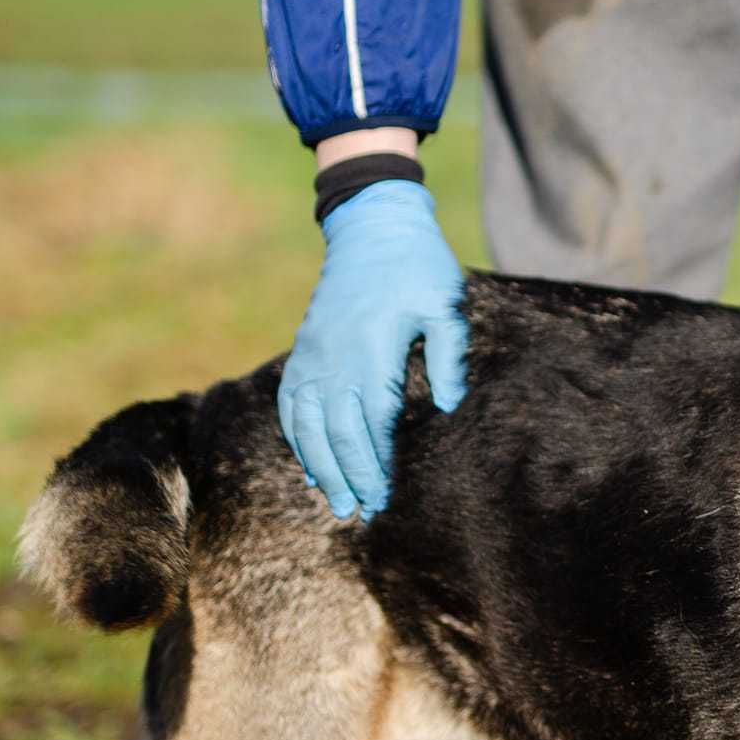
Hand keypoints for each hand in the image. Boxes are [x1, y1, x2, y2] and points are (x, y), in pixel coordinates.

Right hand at [279, 179, 467, 519]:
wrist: (372, 227)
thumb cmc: (418, 266)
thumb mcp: (445, 304)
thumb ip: (448, 355)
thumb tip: (447, 405)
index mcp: (371, 348)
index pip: (370, 420)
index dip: (375, 462)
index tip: (385, 496)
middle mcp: (334, 355)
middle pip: (334, 430)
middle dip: (347, 475)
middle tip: (361, 513)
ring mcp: (313, 353)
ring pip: (306, 422)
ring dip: (319, 465)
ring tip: (334, 501)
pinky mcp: (304, 348)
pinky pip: (291, 401)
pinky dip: (296, 436)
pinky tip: (308, 464)